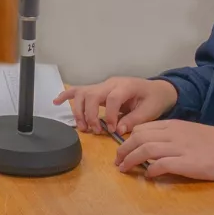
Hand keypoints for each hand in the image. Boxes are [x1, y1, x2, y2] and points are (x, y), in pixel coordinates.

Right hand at [52, 76, 177, 135]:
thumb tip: (118, 130)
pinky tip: (56, 102)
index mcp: (127, 86)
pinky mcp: (99, 89)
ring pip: (83, 93)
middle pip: (93, 94)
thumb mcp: (150, 111)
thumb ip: (134, 120)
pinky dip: (67, 95)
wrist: (157, 90)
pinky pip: (80, 90)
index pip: (112, 98)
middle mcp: (112, 83)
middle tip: (95, 131)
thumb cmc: (154, 100)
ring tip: (84, 128)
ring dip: (79, 111)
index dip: (110, 116)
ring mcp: (104, 85)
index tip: (112, 130)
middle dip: (90, 114)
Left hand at [114, 120, 213, 180]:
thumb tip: (150, 147)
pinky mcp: (186, 162)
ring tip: (123, 169)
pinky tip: (148, 174)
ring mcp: (179, 147)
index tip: (122, 150)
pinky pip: (161, 164)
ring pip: (146, 149)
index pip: (143, 128)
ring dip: (131, 160)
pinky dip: (150, 169)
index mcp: (173, 125)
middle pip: (139, 137)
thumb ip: (170, 137)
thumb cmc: (213, 143)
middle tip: (117, 161)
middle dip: (124, 149)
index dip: (128, 139)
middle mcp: (173, 133)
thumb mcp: (188, 133)